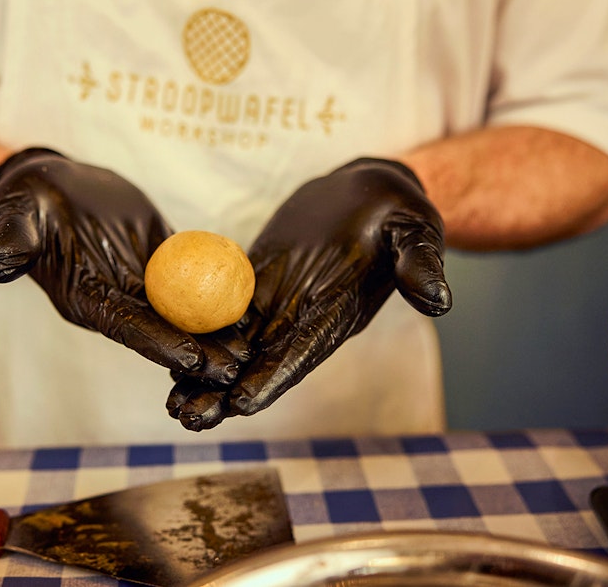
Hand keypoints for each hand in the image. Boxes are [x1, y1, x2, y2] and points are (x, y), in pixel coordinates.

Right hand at [0, 149, 246, 383]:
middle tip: (240, 367)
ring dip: (217, 333)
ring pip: (183, 315)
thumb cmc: (26, 203)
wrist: (49, 186)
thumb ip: (12, 244)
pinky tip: (251, 306)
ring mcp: (140, 287)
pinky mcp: (161, 266)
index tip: (193, 358)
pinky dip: (219, 296)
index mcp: (85, 299)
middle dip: (201, 351)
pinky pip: (193, 283)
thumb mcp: (15, 218)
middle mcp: (116, 301)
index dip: (160, 342)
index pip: (126, 327)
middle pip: (163, 332)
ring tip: (254, 349)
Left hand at [167, 157, 450, 429]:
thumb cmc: (398, 208)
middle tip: (187, 418)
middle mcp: (307, 318)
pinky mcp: (258, 283)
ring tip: (171, 403)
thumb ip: (420, 262)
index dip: (275, 376)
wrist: (369, 189)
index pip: (305, 351)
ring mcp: (281, 303)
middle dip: (226, 392)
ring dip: (205, 374)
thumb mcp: (416, 227)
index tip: (244, 402)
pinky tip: (168, 350)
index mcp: (340, 312)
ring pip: (238, 348)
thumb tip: (439, 301)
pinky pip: (225, 314)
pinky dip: (199, 333)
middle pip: (262, 363)